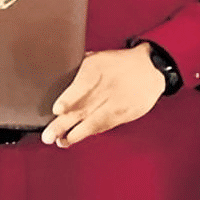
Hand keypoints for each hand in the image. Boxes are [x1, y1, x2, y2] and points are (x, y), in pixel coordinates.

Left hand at [41, 43, 165, 147]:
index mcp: (96, 70)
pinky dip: (89, 133)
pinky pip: (104, 126)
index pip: (81, 85)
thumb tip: (54, 73)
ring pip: (92, 122)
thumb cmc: (118, 63)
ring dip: (74, 134)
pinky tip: (75, 138)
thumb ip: (76, 67)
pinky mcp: (123, 115)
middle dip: (63, 124)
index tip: (57, 109)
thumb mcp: (96, 57)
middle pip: (83, 108)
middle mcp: (106, 88)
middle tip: (48, 135)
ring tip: (60, 141)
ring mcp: (116, 104)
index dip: (68, 99)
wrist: (150, 69)